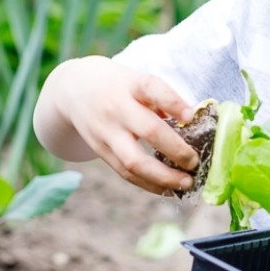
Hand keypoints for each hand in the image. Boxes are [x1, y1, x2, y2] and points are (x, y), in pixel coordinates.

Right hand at [42, 56, 199, 193]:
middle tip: (195, 162)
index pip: (152, 89)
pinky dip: (149, 184)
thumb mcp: (137, 81)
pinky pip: (125, 173)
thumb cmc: (119, 86)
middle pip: (148, 131)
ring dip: (164, 177)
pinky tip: (167, 189)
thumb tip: (194, 126)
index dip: (173, 103)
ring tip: (186, 183)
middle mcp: (117, 108)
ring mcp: (106, 132)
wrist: (74, 89)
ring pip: (134, 161)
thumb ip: (162, 100)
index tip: (192, 115)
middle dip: (176, 150)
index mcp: (130, 85)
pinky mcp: (101, 151)